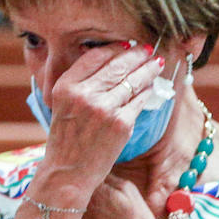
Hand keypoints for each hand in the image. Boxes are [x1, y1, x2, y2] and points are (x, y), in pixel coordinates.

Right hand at [36, 43, 165, 191]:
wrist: (67, 173)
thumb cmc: (66, 140)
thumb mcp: (62, 105)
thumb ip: (80, 84)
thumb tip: (110, 62)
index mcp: (65, 87)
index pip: (95, 56)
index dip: (114, 48)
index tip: (126, 44)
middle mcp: (84, 94)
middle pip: (117, 65)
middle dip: (136, 54)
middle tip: (147, 49)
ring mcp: (104, 109)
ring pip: (133, 80)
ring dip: (148, 69)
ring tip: (156, 63)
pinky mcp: (121, 124)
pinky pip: (140, 100)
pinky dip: (148, 92)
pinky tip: (152, 87)